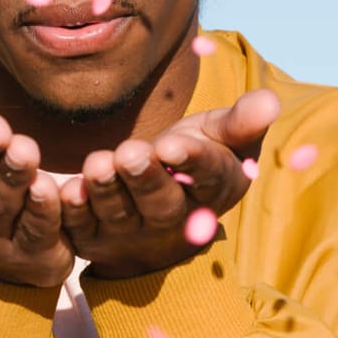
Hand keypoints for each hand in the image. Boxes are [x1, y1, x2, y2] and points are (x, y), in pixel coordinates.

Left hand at [63, 89, 278, 279]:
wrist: (156, 211)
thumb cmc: (193, 159)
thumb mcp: (221, 138)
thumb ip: (241, 121)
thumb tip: (271, 101)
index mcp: (213, 190)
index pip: (207, 176)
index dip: (191, 161)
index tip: (173, 145)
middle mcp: (175, 219)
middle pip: (161, 203)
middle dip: (145, 179)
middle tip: (130, 153)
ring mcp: (132, 232)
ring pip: (119, 213)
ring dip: (106, 190)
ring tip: (99, 163)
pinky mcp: (94, 237)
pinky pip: (80, 228)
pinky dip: (73, 212)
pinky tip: (66, 190)